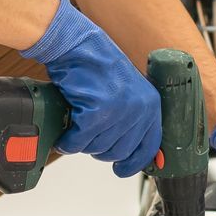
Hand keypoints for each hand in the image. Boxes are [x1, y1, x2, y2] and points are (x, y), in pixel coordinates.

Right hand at [21, 0, 161, 176]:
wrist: (76, 45)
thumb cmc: (97, 63)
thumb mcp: (126, 90)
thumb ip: (131, 116)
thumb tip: (125, 147)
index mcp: (150, 104)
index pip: (149, 146)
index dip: (133, 162)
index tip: (122, 170)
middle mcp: (139, 109)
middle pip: (118, 151)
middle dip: (98, 148)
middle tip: (86, 135)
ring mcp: (119, 111)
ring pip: (96, 148)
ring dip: (82, 142)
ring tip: (75, 126)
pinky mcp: (96, 112)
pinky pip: (78, 142)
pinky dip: (68, 140)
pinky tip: (65, 131)